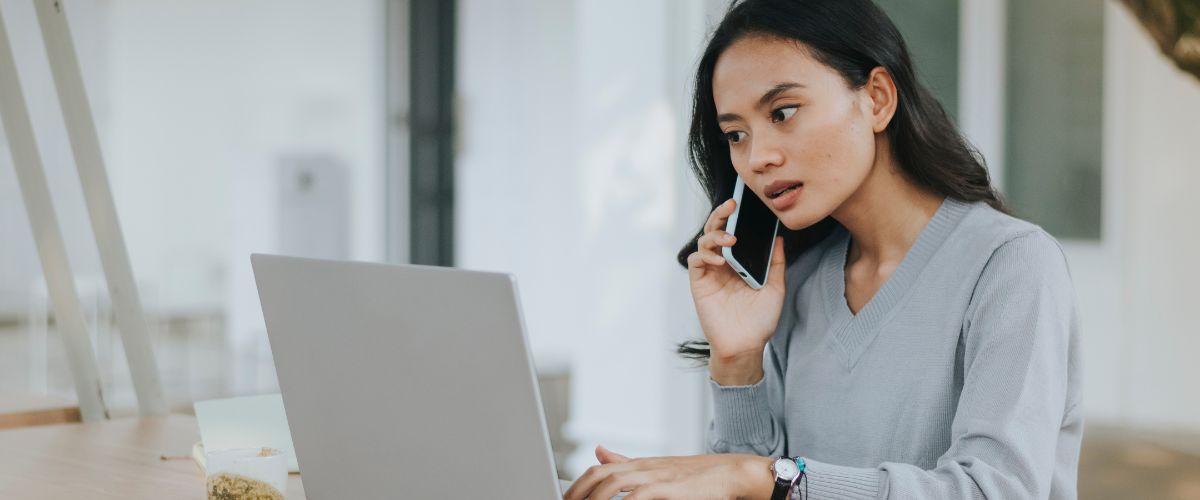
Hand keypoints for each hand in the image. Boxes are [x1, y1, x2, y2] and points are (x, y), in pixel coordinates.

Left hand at [561, 445, 773, 499]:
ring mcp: (657, 475)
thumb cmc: (699, 477)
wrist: (734, 473)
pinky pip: (637, 495)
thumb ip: (626, 462)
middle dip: (578, 493)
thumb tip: (598, 451)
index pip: (599, 469)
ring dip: (594, 499)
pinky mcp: (669, 487)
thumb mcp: (658, 468)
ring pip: (612, 482)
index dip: (578, 485)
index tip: (566, 498)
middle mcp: (645, 467)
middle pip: (600, 475)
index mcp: (640, 465)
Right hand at [686, 198, 786, 383]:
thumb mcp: (775, 288)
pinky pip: (696, 261)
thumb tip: (779, 238)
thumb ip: (775, 263)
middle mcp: (723, 264)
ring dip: (715, 236)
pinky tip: (720, 259)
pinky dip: (705, 255)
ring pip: (704, 242)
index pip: (734, 232)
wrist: (747, 345)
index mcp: (739, 262)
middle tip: (731, 206)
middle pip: (716, 231)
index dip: (735, 217)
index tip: (743, 203)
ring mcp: (710, 273)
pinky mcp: (700, 283)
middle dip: (721, 215)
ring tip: (729, 239)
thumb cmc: (760, 320)